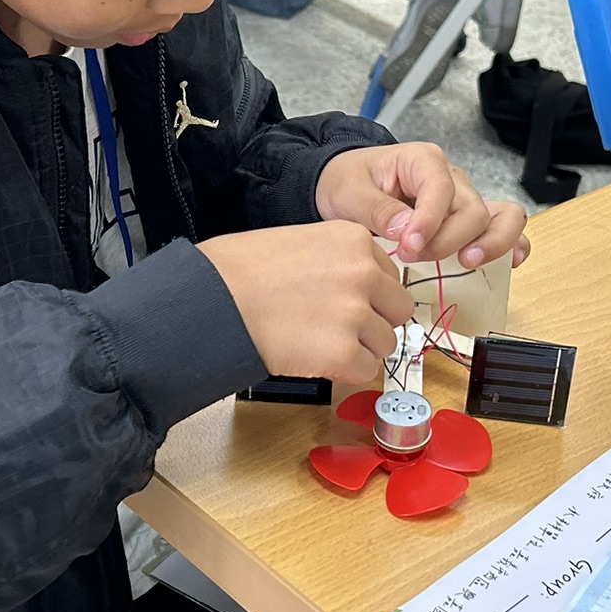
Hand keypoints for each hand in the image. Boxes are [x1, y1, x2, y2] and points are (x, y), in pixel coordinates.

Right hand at [200, 222, 413, 389]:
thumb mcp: (300, 241)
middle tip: (340, 328)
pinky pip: (365, 370)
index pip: (390, 275)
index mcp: (354, 240)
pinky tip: (315, 358)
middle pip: (399, 310)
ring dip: (359, 348)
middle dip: (375, 322)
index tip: (346, 302)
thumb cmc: (241, 270)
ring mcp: (355, 314)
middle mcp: (363, 273)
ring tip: (319, 342)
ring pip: (386, 343)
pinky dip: (344, 371)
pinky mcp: (342, 352)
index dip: (370, 294)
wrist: (211, 298)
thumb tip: (363, 289)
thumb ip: (339, 260)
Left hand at [315, 143, 530, 269]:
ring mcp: (463, 200)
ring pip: (498, 217)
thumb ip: (378, 210)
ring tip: (467, 263)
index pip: (440, 188)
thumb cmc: (348, 182)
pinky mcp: (466, 222)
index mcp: (423, 161)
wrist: (345, 185)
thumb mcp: (349, 192)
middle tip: (414, 257)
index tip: (409, 246)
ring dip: (489, 243)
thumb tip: (406, 230)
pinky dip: (510, 244)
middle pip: (472, 209)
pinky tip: (507, 263)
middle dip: (449, 239)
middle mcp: (452, 179)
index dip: (429, 220)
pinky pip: (503, 227)